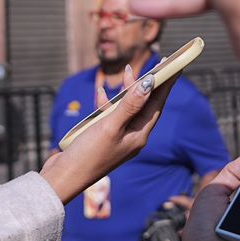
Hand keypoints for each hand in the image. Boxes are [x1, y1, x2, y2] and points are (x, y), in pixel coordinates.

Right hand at [40, 72, 178, 202]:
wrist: (64, 177)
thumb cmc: (88, 154)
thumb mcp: (110, 126)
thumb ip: (130, 104)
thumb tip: (150, 84)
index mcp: (140, 135)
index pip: (158, 104)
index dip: (166, 84)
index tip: (175, 65)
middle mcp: (133, 137)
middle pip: (145, 105)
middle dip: (148, 84)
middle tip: (155, 63)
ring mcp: (118, 138)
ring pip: (128, 108)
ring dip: (127, 91)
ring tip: (127, 72)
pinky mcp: (104, 138)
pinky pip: (112, 116)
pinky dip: (108, 103)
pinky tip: (102, 94)